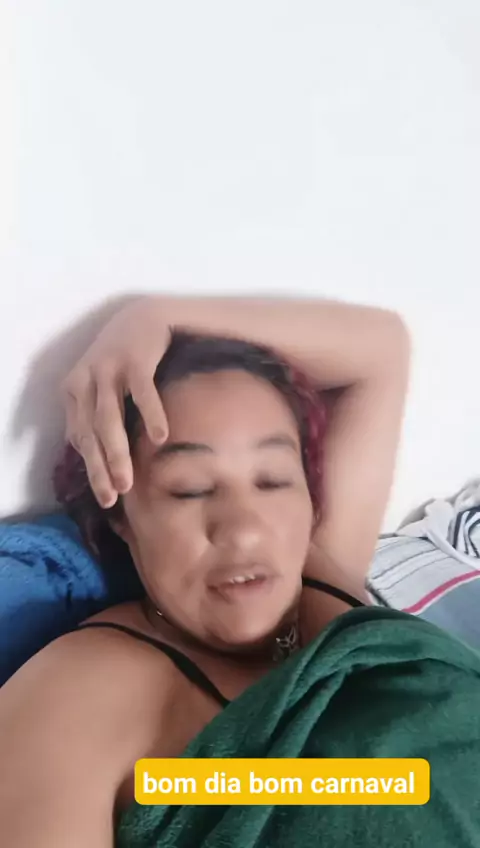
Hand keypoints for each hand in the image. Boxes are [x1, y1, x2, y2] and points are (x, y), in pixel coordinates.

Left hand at [62, 298, 168, 506]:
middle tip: (113, 497)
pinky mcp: (135, 360)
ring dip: (117, 452)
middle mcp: (85, 380)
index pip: (80, 437)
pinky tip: (159, 438)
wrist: (145, 316)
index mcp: (74, 390)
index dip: (91, 470)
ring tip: (127, 480)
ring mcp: (109, 369)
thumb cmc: (124, 359)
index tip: (106, 497)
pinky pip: (142, 393)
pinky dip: (150, 415)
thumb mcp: (101, 386)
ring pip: (108, 418)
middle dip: (101, 468)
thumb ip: (92, 415)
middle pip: (91, 433)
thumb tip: (87, 453)